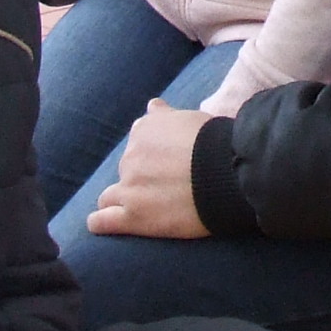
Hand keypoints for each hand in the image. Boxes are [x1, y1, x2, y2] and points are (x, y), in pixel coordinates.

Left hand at [83, 99, 207, 238]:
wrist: (228, 172)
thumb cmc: (217, 143)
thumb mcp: (191, 119)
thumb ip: (166, 116)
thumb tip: (152, 106)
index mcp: (144, 130)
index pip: (137, 143)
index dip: (151, 157)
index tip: (167, 166)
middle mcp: (131, 157)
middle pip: (126, 170)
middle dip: (140, 180)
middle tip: (166, 190)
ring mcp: (129, 187)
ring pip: (109, 197)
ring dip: (120, 201)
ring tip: (139, 211)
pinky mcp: (133, 217)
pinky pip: (102, 221)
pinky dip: (101, 223)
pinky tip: (104, 225)